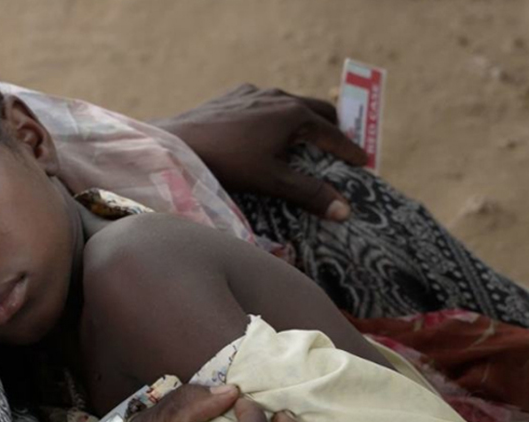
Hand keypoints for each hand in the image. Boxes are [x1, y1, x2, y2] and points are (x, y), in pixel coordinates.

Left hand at [155, 84, 367, 220]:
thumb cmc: (226, 163)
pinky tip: (268, 134)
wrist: (176, 145)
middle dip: (333, 127)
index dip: (350, 149)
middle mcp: (277, 96)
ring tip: (309, 141)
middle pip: (317, 109)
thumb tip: (345, 209)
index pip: (333, 132)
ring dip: (305, 121)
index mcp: (293, 114)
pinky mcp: (232, 97)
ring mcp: (253, 93)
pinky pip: (265, 104)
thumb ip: (309, 193)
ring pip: (290, 104)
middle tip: (342, 148)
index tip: (363, 162)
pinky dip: (279, 118)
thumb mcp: (272, 181)